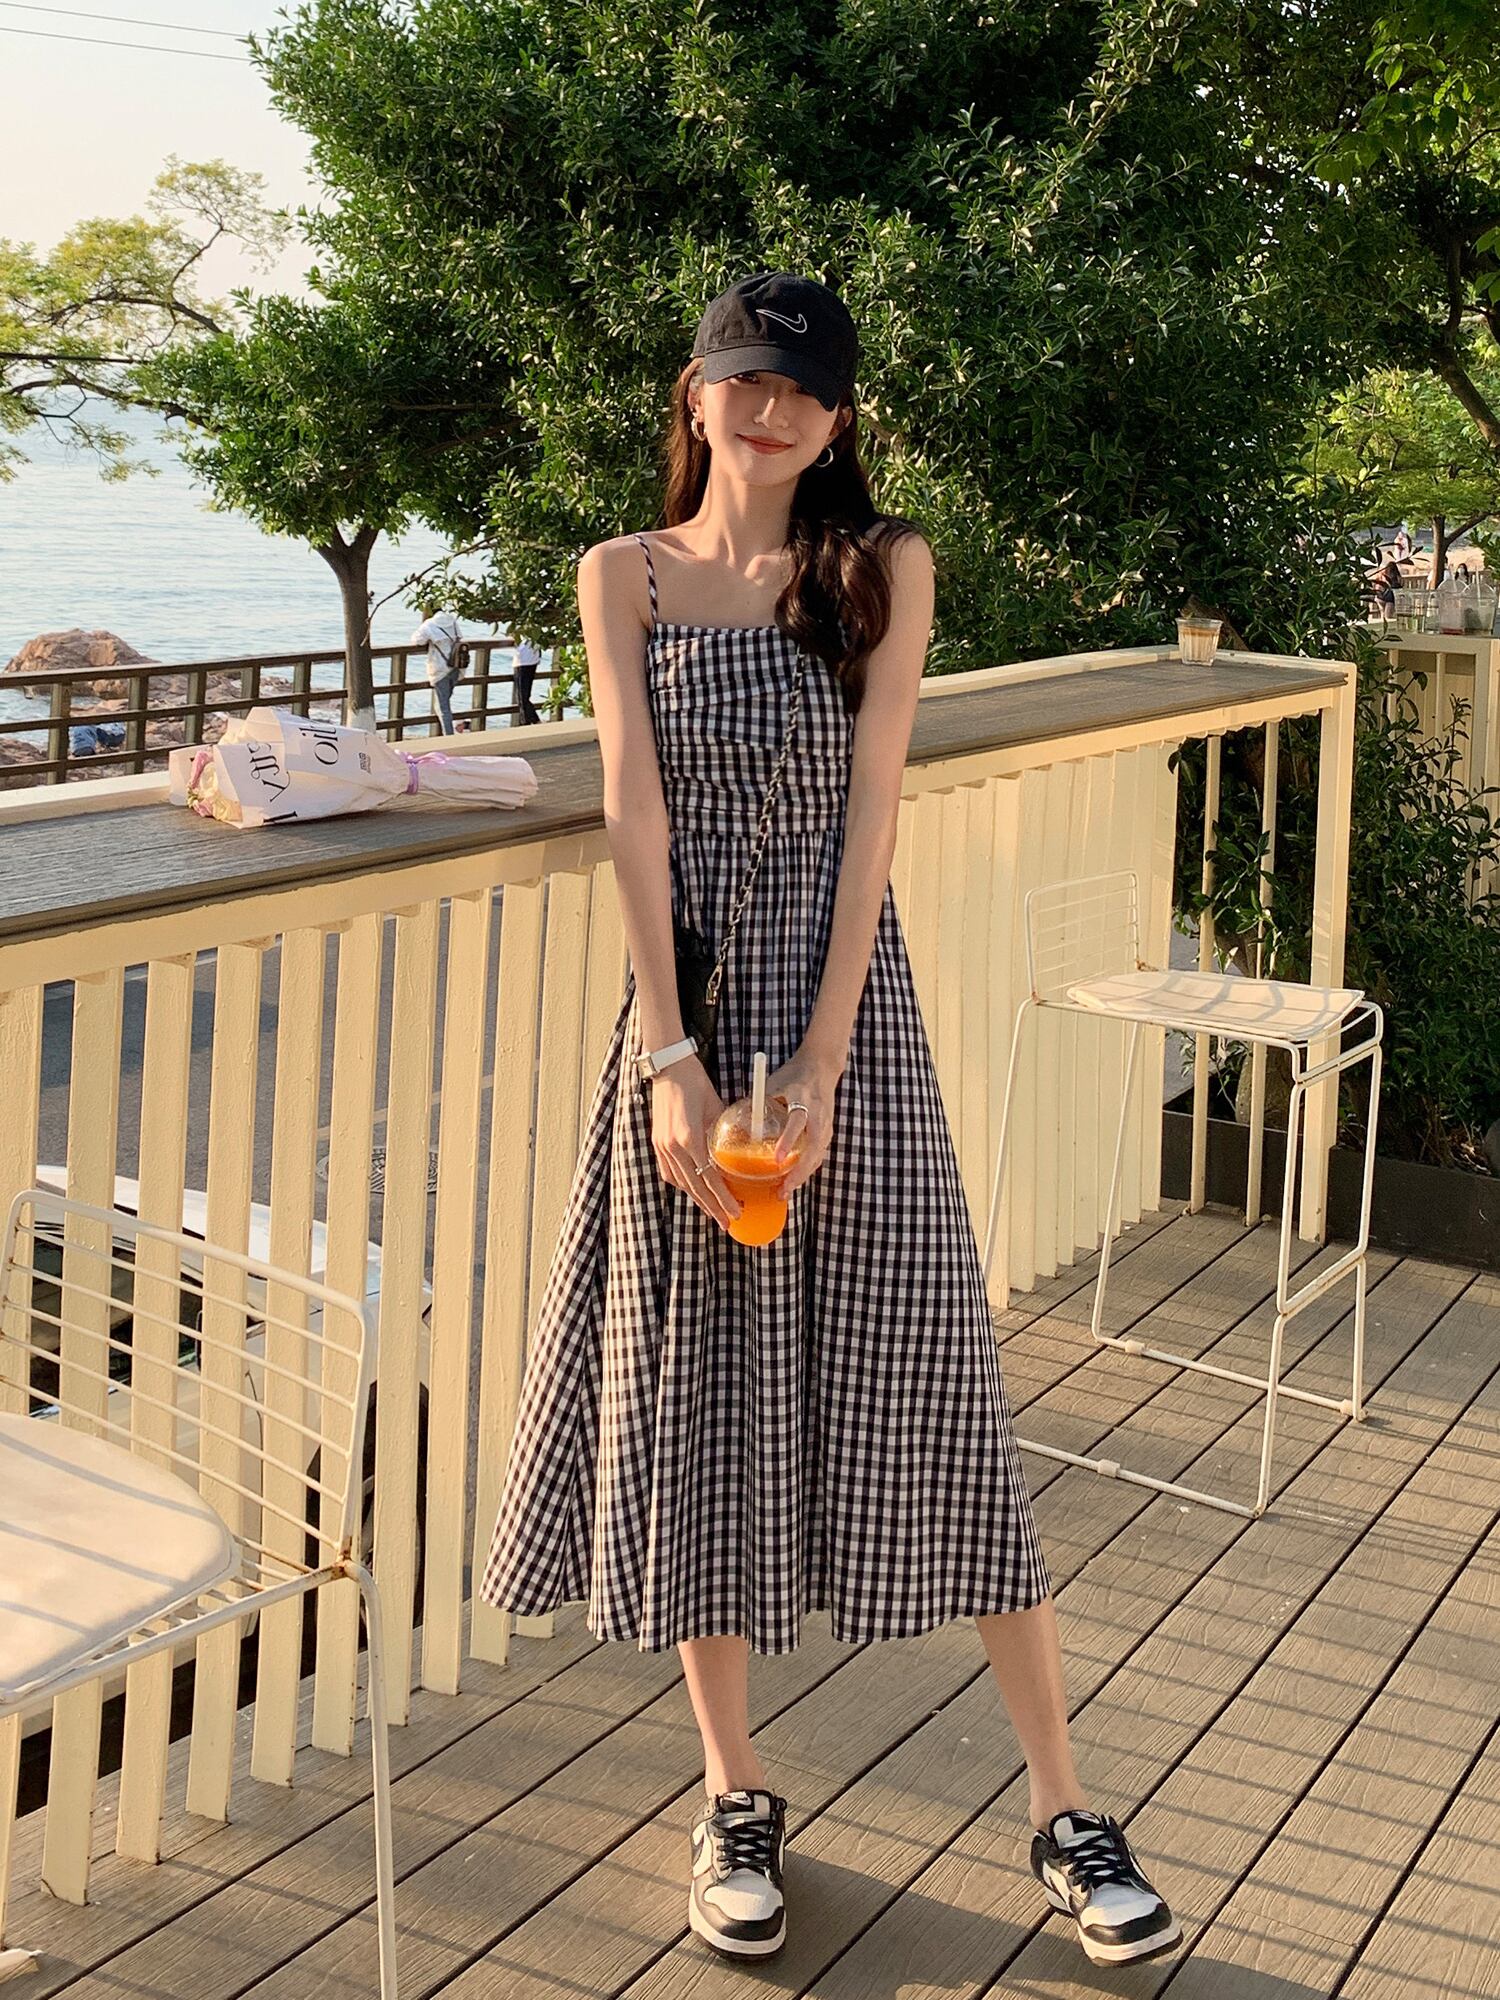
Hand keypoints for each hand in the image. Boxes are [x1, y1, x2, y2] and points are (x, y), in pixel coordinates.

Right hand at [648, 1056, 742, 1231]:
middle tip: (727, 1222)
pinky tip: (693, 1190)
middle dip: (712, 1207)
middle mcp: (673, 1146)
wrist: (669, 1066)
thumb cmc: (696, 1083)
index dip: (723, 1198)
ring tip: (713, 1211)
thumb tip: (738, 1152)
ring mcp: (662, 1145)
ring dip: (698, 1199)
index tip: (735, 1212)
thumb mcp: (716, 1108)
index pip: (709, 1178)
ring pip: (681, 1182)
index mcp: (690, 1137)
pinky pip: (669, 1172)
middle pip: (694, 1187)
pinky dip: (683, 1184)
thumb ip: (723, 1133)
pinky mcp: (657, 1142)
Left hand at [766, 1046, 844, 1196]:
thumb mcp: (775, 1083)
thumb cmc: (794, 1075)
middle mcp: (819, 1114)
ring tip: (784, 1191)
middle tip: (783, 1188)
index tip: (777, 1159)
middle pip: (813, 1148)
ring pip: (817, 1156)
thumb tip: (739, 1126)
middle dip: (799, 1172)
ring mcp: (826, 1125)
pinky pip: (817, 1155)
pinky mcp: (827, 1132)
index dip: (788, 1141)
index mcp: (804, 1098)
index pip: (798, 1122)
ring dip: (802, 1175)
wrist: (822, 1067)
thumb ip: (760, 1103)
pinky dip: (805, 1170)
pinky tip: (792, 1181)